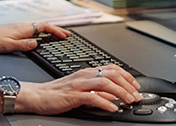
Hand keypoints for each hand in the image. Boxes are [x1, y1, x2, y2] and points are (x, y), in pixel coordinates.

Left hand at [0, 21, 68, 52]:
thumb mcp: (8, 46)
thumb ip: (23, 45)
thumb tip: (36, 43)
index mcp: (23, 29)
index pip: (44, 27)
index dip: (56, 31)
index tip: (65, 36)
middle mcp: (22, 26)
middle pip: (43, 25)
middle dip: (56, 30)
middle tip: (66, 35)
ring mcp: (19, 27)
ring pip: (38, 27)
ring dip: (49, 30)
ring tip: (57, 35)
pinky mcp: (15, 30)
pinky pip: (33, 29)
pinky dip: (41, 32)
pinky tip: (40, 37)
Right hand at [18, 64, 141, 114]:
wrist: (38, 96)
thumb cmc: (57, 93)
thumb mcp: (80, 89)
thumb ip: (96, 90)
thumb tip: (113, 95)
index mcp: (87, 72)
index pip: (112, 68)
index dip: (127, 76)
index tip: (136, 86)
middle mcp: (84, 75)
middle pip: (112, 73)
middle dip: (128, 84)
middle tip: (137, 95)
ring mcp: (79, 84)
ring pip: (105, 83)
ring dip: (121, 92)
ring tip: (129, 101)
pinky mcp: (73, 95)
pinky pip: (92, 97)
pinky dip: (105, 102)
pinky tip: (113, 108)